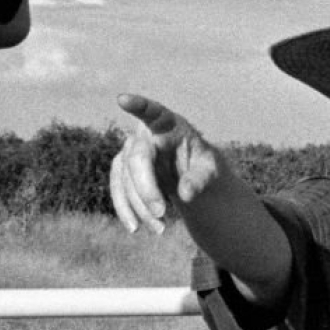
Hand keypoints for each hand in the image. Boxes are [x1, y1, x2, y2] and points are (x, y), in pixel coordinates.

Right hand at [110, 93, 222, 233]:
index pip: (152, 111)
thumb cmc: (203, 164)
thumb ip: (200, 178)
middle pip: (137, 158)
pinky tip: (136, 228)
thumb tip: (186, 194)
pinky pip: (118, 189)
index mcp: (168, 124)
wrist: (191, 175)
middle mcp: (144, 134)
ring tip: (160, 229)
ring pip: (125, 178)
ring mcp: (130, 151)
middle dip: (146, 188)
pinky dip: (126, 210)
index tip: (123, 100)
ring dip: (139, 206)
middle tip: (162, 213)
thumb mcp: (211, 170)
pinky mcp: (122, 171)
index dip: (138, 106)